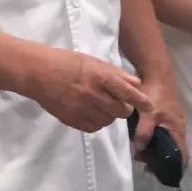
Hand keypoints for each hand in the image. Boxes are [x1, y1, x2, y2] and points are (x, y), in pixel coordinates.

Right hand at [30, 48, 152, 132]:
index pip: (127, 92)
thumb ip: (116, 74)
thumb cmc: (68, 62)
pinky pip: (93, 127)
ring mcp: (82, 109)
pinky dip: (97, 122)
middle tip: (120, 104)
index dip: (140, 101)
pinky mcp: (72, 120)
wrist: (40, 74)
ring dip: (110, 116)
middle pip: (121, 111)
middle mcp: (94, 95)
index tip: (150, 107)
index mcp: (101, 77)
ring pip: (108, 121)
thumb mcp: (94, 62)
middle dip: (124, 108)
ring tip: (103, 106)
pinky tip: (93, 113)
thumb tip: (136, 82)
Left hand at [132, 73, 188, 165]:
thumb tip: (139, 150)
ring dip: (157, 151)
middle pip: (174, 152)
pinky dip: (155, 141)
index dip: (176, 168)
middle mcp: (178, 128)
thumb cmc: (155, 93)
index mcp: (178, 129)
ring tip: (141, 154)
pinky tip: (142, 141)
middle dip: (162, 161)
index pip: (183, 156)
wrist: (156, 72)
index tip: (162, 176)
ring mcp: (173, 122)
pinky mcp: (166, 117)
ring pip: (168, 143)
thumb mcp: (148, 114)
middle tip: (145, 165)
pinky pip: (163, 135)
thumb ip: (144, 133)